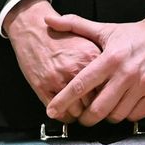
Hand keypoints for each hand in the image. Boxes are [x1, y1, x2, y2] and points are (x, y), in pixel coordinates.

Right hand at [2, 0, 99, 120]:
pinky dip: (64, 116)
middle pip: (94, 101)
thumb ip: (100, 60)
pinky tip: (65, 110)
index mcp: (92, 56)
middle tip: (91, 107)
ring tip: (77, 109)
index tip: (104, 98)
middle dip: (93, 107)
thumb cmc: (58, 35)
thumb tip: (111, 81)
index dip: (107, 95)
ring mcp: (59, 79)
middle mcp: (76, 68)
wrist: (33, 29)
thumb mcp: (86, 40)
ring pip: (77, 111)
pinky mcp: (43, 87)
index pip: (108, 86)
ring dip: (78, 114)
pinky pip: (60, 112)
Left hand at [44, 14, 144, 125]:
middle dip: (86, 118)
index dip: (64, 100)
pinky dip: (126, 116)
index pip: (81, 84)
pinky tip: (123, 107)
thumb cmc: (134, 35)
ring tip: (105, 109)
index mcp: (110, 59)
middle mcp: (126, 74)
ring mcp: (142, 86)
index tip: (52, 111)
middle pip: (98, 109)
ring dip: (107, 116)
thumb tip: (49, 20)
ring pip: (116, 115)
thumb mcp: (105, 29)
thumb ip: (75, 25)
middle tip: (83, 117)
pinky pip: (135, 116)